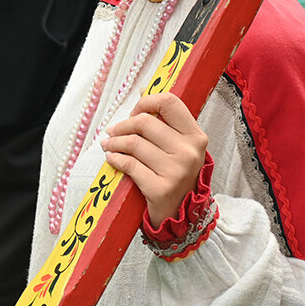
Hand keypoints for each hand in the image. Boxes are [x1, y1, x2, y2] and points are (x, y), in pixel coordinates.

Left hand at [100, 93, 208, 224]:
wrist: (181, 215)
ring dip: (114, 143)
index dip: (146, 102)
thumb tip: (143, 90)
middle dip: (123, 125)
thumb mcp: (180, 147)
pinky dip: (115, 159)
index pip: (169, 102)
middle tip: (113, 132)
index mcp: (196, 136)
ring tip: (109, 145)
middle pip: (145, 122)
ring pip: (133, 143)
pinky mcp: (161, 189)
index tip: (135, 112)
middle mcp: (189, 152)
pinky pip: (129, 165)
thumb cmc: (176, 175)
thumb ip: (166, 122)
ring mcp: (176, 171)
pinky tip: (111, 158)